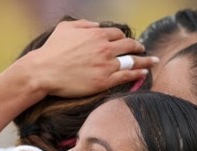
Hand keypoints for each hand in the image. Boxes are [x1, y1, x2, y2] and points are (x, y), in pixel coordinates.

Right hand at [17, 19, 155, 98]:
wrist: (43, 71)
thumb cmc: (51, 50)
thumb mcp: (65, 28)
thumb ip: (83, 24)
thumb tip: (96, 25)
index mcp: (96, 34)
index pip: (118, 34)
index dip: (123, 38)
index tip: (126, 42)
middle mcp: (104, 48)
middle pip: (129, 46)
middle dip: (138, 47)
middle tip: (143, 49)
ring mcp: (106, 65)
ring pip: (132, 61)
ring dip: (144, 60)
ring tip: (153, 61)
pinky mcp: (104, 81)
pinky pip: (127, 76)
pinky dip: (138, 73)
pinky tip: (144, 73)